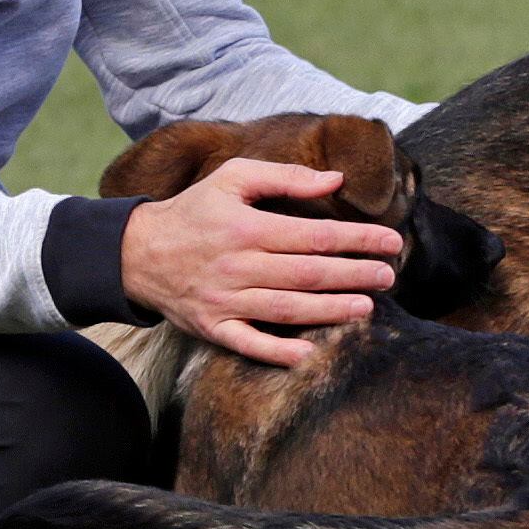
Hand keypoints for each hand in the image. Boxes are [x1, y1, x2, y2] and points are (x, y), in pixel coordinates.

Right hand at [119, 156, 401, 367]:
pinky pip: (248, 344)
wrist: (137, 252)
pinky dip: (277, 351)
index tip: (391, 241)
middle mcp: (238, 266)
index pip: (315, 235)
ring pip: (286, 309)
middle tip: (388, 276)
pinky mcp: (213, 328)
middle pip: (308, 274)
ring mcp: (225, 301)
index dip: (358, 239)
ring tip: (366, 308)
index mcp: (247, 228)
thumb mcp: (233, 178)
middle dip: (354, 275)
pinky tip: (309, 352)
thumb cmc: (195, 210)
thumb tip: (335, 180)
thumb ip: (285, 176)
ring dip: (330, 311)